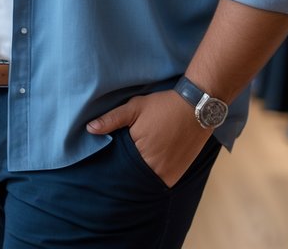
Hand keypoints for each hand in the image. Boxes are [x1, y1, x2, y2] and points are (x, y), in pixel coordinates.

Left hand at [87, 90, 212, 186]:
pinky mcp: (178, 174)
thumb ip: (112, 119)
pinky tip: (147, 168)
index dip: (112, 166)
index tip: (106, 164)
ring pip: (146, 182)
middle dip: (125, 173)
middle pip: (132, 177)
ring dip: (139, 177)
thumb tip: (89, 129)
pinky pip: (160, 182)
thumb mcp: (135, 107)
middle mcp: (155, 167)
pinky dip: (152, 178)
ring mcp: (168, 173)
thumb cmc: (163, 105)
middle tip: (119, 166)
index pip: (119, 168)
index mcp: (140, 153)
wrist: (198, 107)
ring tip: (133, 166)